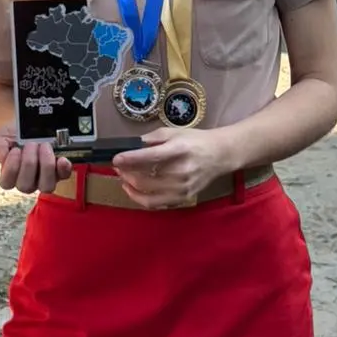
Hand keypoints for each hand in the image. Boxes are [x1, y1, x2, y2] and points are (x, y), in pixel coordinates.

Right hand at [0, 124, 72, 194]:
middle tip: (31, 144)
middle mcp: (27, 181)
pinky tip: (61, 159)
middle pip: (26, 185)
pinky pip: (63, 176)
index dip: (11, 168)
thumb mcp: (0, 138)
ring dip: (45, 165)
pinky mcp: (59, 172)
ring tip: (44, 146)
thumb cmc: (13, 136)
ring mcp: (44, 178)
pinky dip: (63, 168)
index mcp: (10, 176)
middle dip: (29, 162)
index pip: (7, 182)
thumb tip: (1, 156)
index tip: (15, 150)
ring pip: (46, 186)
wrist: (29, 126)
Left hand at [112, 127, 232, 209]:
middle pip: (146, 178)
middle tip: (118, 167)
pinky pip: (157, 204)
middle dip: (126, 173)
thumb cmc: (195, 140)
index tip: (116, 159)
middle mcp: (181, 171)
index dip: (130, 159)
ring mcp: (183, 188)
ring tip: (123, 178)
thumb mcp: (174, 132)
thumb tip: (131, 146)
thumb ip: (152, 138)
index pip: (150, 157)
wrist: (220, 155)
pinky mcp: (184, 198)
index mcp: (178, 150)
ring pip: (148, 194)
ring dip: (130, 187)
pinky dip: (141, 199)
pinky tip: (134, 190)